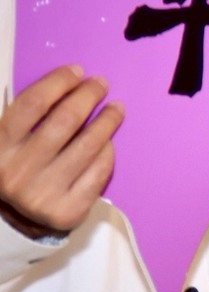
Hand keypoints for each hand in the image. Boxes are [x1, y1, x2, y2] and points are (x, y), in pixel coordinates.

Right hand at [0, 64, 121, 235]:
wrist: (15, 220)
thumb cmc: (17, 167)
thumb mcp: (8, 142)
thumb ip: (26, 116)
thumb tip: (66, 80)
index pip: (32, 105)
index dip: (58, 83)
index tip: (76, 71)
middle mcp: (17, 170)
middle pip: (64, 121)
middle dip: (87, 96)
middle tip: (101, 84)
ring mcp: (43, 193)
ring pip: (87, 146)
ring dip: (106, 121)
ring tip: (116, 108)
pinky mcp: (68, 211)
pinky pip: (98, 172)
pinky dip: (107, 152)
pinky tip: (109, 141)